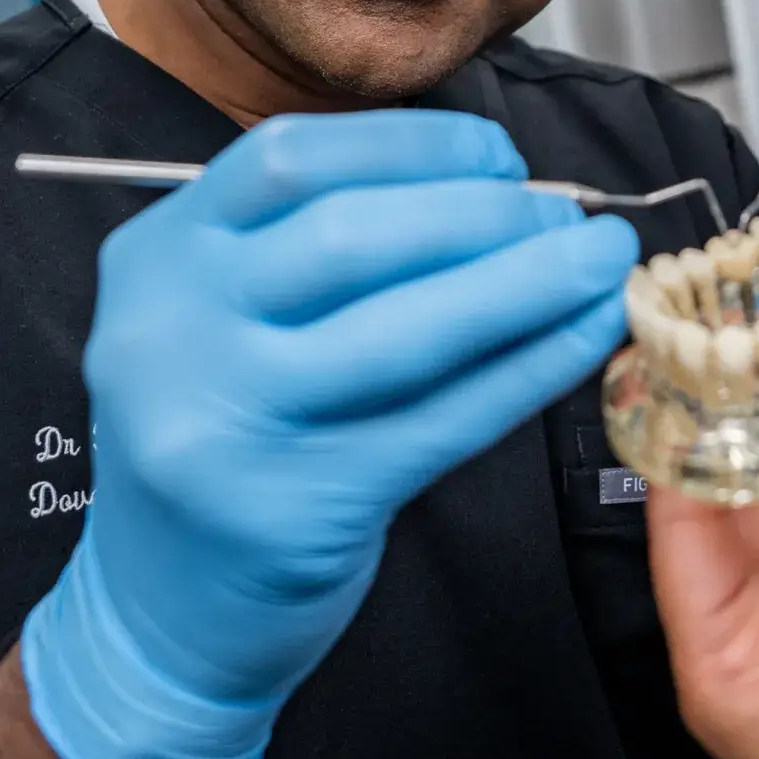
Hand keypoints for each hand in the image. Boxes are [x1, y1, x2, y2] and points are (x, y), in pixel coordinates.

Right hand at [21, 110, 637, 758]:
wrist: (158, 612)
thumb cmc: (227, 432)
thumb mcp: (230, 313)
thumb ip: (324, 242)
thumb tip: (502, 189)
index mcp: (160, 255)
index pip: (292, 158)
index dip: (412, 145)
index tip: (498, 155)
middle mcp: (175, 330)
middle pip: (352, 235)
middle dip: (483, 213)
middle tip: (566, 214)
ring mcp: (228, 424)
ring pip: (408, 329)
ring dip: (529, 283)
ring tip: (600, 261)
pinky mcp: (293, 507)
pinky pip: (443, 418)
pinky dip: (530, 366)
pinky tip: (586, 334)